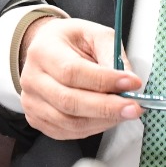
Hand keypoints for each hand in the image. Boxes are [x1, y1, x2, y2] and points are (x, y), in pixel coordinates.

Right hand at [17, 16, 142, 139]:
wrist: (47, 49)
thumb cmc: (71, 41)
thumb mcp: (94, 34)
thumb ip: (112, 54)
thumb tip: (128, 82)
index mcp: (43, 51)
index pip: (72, 71)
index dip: (104, 81)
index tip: (132, 83)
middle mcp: (32, 79)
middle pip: (69, 101)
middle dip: (107, 108)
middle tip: (134, 107)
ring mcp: (31, 102)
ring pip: (69, 122)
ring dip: (103, 121)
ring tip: (124, 112)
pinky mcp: (36, 119)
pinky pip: (66, 132)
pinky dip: (92, 128)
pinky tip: (107, 118)